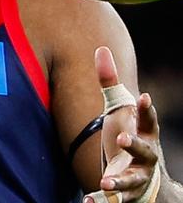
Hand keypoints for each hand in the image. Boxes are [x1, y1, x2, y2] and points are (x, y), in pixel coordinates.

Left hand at [83, 47, 160, 202]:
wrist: (147, 182)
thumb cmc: (129, 136)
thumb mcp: (119, 110)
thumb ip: (109, 82)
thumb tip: (101, 48)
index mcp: (145, 135)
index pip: (149, 121)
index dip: (147, 109)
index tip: (143, 96)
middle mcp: (146, 158)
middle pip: (145, 153)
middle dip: (135, 146)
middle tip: (121, 139)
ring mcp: (137, 179)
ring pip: (132, 183)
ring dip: (120, 183)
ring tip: (105, 181)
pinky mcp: (124, 195)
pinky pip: (114, 201)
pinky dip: (101, 202)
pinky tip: (88, 202)